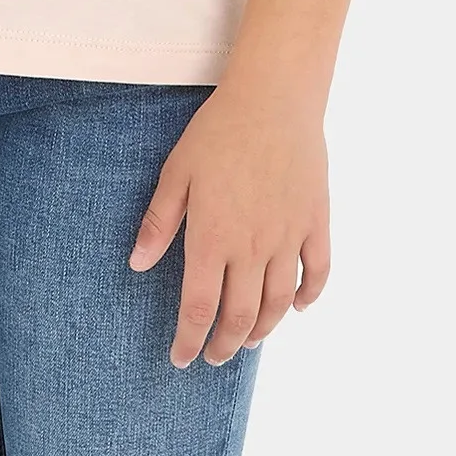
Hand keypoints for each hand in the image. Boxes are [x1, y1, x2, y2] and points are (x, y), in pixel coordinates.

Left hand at [127, 80, 329, 366]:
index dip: (189, 339)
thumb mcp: (176, 172)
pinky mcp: (316, 222)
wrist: (274, 98)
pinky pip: (318, 272)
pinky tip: (298, 306)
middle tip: (214, 356)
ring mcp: (288, 237)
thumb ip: (159, 222)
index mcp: (212, 237)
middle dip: (225, 345)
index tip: (181, 358)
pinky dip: (310, 296)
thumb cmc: (218, 130)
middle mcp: (252, 247)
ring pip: (279, 303)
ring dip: (264, 329)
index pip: (199, 308)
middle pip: (241, 317)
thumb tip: (136, 264)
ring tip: (250, 340)